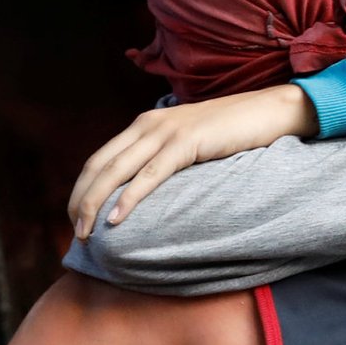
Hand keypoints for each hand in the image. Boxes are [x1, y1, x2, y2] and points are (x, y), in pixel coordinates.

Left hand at [69, 84, 316, 235]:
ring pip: (117, 170)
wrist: (270, 111)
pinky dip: (129, 198)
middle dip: (81, 200)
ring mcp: (167, 131)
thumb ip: (165, 159)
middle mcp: (148, 124)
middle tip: (75, 233)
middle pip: (100, 165)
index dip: (82, 189)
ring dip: (95, 203)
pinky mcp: (187, 141)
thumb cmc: (233, 133)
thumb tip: (146, 193)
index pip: (100, 159)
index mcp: (145, 124)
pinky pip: (150, 174)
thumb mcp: (189, 145)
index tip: (75, 218)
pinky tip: (116, 219)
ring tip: (85, 232)